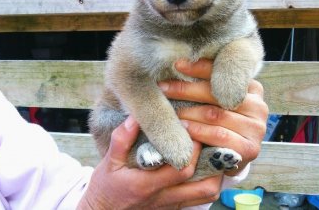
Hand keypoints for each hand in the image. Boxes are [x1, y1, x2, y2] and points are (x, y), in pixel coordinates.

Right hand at [77, 116, 224, 208]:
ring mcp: (169, 205)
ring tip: (211, 153)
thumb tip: (135, 117)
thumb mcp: (108, 162)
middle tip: (209, 140)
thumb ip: (121, 139)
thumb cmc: (105, 187)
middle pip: (203, 186)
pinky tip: (202, 166)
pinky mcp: (171, 208)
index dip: (193, 149)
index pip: (182, 169)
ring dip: (213, 175)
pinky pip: (197, 199)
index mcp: (148, 185)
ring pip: (204, 195)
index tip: (192, 129)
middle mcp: (163, 198)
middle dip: (212, 162)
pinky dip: (205, 182)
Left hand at [159, 58, 267, 175]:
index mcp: (252, 87)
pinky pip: (219, 135)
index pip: (224, 72)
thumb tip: (180, 63)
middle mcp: (258, 105)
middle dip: (185, 89)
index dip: (198, 67)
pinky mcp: (250, 148)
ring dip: (188, 112)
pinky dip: (198, 131)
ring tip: (170, 111)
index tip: (177, 64)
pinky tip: (184, 129)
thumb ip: (207, 83)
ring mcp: (256, 128)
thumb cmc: (217, 122)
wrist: (226, 157)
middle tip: (163, 87)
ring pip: (215, 115)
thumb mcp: (213, 100)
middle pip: (216, 93)